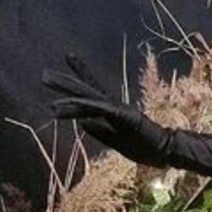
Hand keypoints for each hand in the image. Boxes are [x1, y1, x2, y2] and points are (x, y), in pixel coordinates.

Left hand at [44, 57, 171, 166]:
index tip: (69, 61)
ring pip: (88, 97)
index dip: (80, 78)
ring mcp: (117, 109)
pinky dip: (83, 104)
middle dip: (66, 83)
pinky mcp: (120, 114)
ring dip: (66, 91)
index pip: (92, 94)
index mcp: (113, 113)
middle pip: (86, 91)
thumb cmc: (146, 148)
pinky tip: (68, 102)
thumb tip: (82, 123)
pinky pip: (98, 108)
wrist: (166, 150)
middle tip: (45, 75)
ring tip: (47, 82)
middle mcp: (113, 107)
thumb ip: (101, 133)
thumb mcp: (117, 143)